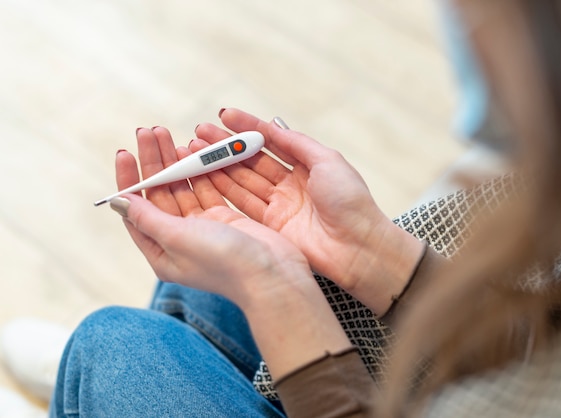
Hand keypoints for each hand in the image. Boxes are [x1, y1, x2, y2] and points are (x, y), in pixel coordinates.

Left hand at [114, 127, 310, 303]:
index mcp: (161, 251)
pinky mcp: (225, 219)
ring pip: (183, 188)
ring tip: (167, 134)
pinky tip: (193, 150)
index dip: (129, 180)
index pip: (136, 210)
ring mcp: (203, 228)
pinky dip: (200, 170)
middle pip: (159, 194)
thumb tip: (118, 201)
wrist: (272, 275)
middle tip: (148, 132)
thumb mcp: (178, 238)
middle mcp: (179, 240)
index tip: (126, 152)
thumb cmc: (225, 263)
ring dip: (175, 162)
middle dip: (152, 163)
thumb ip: (148, 217)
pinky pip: (207, 188)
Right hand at [196, 109, 424, 314]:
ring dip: (218, 165)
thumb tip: (272, 126)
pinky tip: (204, 175)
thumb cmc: (350, 200)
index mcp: (307, 165)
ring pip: (241, 180)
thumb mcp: (328, 161)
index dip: (247, 127)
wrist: (358, 246)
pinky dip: (222, 189)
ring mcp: (278, 206)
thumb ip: (298, 143)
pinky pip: (241, 204)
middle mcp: (289, 184)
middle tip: (198, 132)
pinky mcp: (269, 227)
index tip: (224, 115)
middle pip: (251, 160)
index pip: (271, 140)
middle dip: (225, 145)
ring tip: (193, 149)